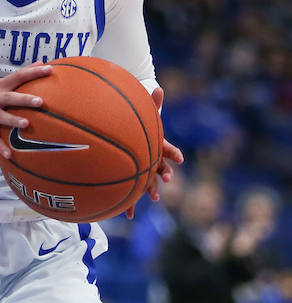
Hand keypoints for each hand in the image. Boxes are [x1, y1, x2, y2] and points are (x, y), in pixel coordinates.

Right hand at [0, 63, 52, 158]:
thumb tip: (38, 64)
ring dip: (13, 120)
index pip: (17, 76)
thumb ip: (15, 78)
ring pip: (1, 117)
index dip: (33, 72)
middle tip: (40, 101)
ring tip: (25, 124)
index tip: (49, 68)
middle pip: (10, 98)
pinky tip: (9, 154)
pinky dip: (0, 146)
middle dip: (24, 99)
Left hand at [126, 86, 183, 218]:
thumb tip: (157, 87)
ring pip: (147, 183)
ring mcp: (141, 172)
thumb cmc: (136, 128)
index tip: (179, 158)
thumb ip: (150, 104)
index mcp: (155, 147)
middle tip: (168, 180)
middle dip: (165, 174)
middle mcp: (150, 160)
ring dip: (151, 190)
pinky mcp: (130, 181)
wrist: (125, 141)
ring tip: (155, 197)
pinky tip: (128, 215)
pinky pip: (129, 194)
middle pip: (160, 168)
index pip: (167, 149)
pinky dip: (129, 204)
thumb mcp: (142, 117)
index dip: (173, 153)